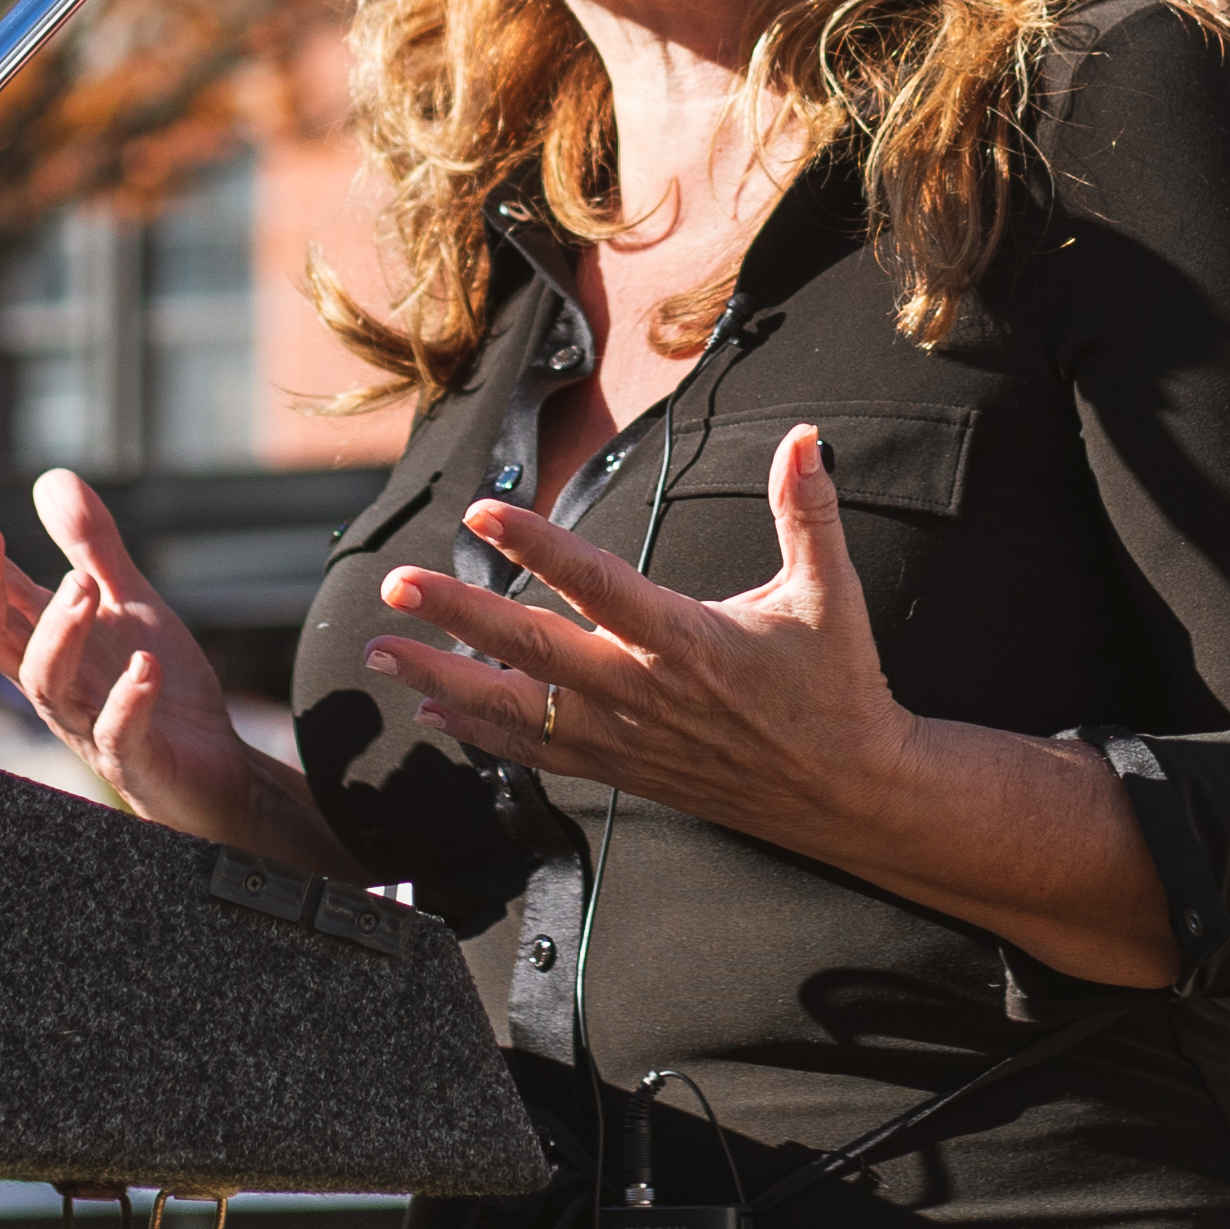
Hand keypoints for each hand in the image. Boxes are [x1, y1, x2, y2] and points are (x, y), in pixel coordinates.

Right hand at [0, 470, 305, 856]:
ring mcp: (87, 724)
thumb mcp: (129, 602)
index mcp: (46, 642)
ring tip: (80, 585)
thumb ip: (90, 546)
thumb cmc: (158, 687)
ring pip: (45, 683)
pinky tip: (145, 665)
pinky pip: (118, 733)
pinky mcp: (132, 760)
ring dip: (57, 632)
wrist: (216, 768)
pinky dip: (128, 700)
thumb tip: (49, 477)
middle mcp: (53, 683)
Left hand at [366, 424, 916, 842]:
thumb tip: (806, 437)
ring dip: (443, 681)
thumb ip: (810, 512)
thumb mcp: (830, 594)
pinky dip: (481, 734)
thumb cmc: (836, 687)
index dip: (538, 548)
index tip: (483, 514)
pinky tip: (435, 713)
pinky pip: (536, 753)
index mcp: (688, 642)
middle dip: (457, 616)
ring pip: (518, 711)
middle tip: (395, 586)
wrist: (848, 791)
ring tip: (381, 652)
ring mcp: (626, 738)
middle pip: (533, 652)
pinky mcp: (622, 769)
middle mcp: (644, 693)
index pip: (599, 585)